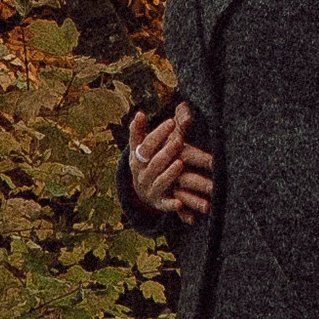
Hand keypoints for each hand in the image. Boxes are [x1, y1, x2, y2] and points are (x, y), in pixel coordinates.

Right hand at [128, 105, 213, 221]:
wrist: (141, 191)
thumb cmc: (145, 162)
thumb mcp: (139, 148)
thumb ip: (138, 131)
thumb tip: (140, 113)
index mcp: (137, 160)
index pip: (146, 146)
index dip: (158, 134)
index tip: (171, 122)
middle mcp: (142, 175)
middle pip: (154, 163)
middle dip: (166, 152)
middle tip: (179, 140)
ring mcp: (150, 190)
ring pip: (159, 182)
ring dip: (169, 174)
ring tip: (180, 164)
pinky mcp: (160, 203)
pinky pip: (165, 205)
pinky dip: (172, 205)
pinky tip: (181, 203)